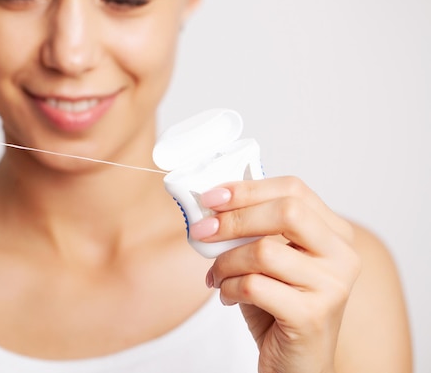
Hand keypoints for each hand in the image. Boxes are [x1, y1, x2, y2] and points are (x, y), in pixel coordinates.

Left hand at [193, 177, 360, 372]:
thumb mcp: (268, 260)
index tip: (212, 196)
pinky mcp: (311, 316)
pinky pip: (254, 286)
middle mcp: (342, 256)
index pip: (294, 190)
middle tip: (202, 230)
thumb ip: (253, 230)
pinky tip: (227, 296)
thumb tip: (211, 204)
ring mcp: (332, 287)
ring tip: (217, 275)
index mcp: (334, 234)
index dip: (248, 188)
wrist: (295, 365)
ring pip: (264, 251)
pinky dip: (228, 288)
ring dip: (226, 262)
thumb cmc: (278, 307)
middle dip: (234, 218)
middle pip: (287, 211)